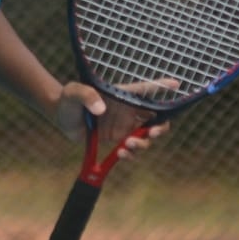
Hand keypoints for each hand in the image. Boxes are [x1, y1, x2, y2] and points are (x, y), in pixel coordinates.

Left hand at [52, 80, 173, 159]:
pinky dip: (130, 155)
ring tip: (127, 147)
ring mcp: (124, 126)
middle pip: (156, 118)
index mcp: (123, 95)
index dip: (163, 86)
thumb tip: (100, 109)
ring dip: (143, 145)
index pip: (147, 89)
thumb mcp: (73, 92)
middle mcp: (128, 110)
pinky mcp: (117, 139)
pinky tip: (120, 155)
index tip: (177, 84)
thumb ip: (86, 95)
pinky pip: (131, 150)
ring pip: (146, 137)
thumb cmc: (68, 99)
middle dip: (160, 127)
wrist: (60, 117)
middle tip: (152, 133)